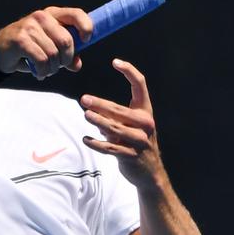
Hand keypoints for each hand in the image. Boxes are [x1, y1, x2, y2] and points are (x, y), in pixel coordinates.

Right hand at [0, 7, 93, 78]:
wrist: (0, 51)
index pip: (76, 14)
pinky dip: (43, 71)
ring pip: (54, 53)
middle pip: (66, 40)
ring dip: (52, 68)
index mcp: (53, 14)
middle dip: (66, 59)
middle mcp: (42, 16)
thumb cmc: (29, 48)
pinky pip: (41, 60)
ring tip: (46, 70)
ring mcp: (30, 26)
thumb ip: (67, 55)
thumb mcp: (50, 48)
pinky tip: (39, 73)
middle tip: (58, 66)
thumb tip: (77, 65)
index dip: (86, 27)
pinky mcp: (21, 39)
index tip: (86, 40)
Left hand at [80, 59, 163, 190]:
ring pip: (115, 128)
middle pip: (120, 109)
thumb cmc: (136, 144)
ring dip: (98, 122)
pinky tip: (86, 139)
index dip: (129, 71)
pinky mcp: (131, 156)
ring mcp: (140, 140)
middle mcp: (145, 123)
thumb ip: (115, 118)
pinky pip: (110, 148)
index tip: (115, 61)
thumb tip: (94, 111)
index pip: (140, 85)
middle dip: (100, 104)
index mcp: (146, 111)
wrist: (150, 173)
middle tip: (84, 100)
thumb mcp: (130, 127)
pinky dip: (97, 144)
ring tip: (86, 116)